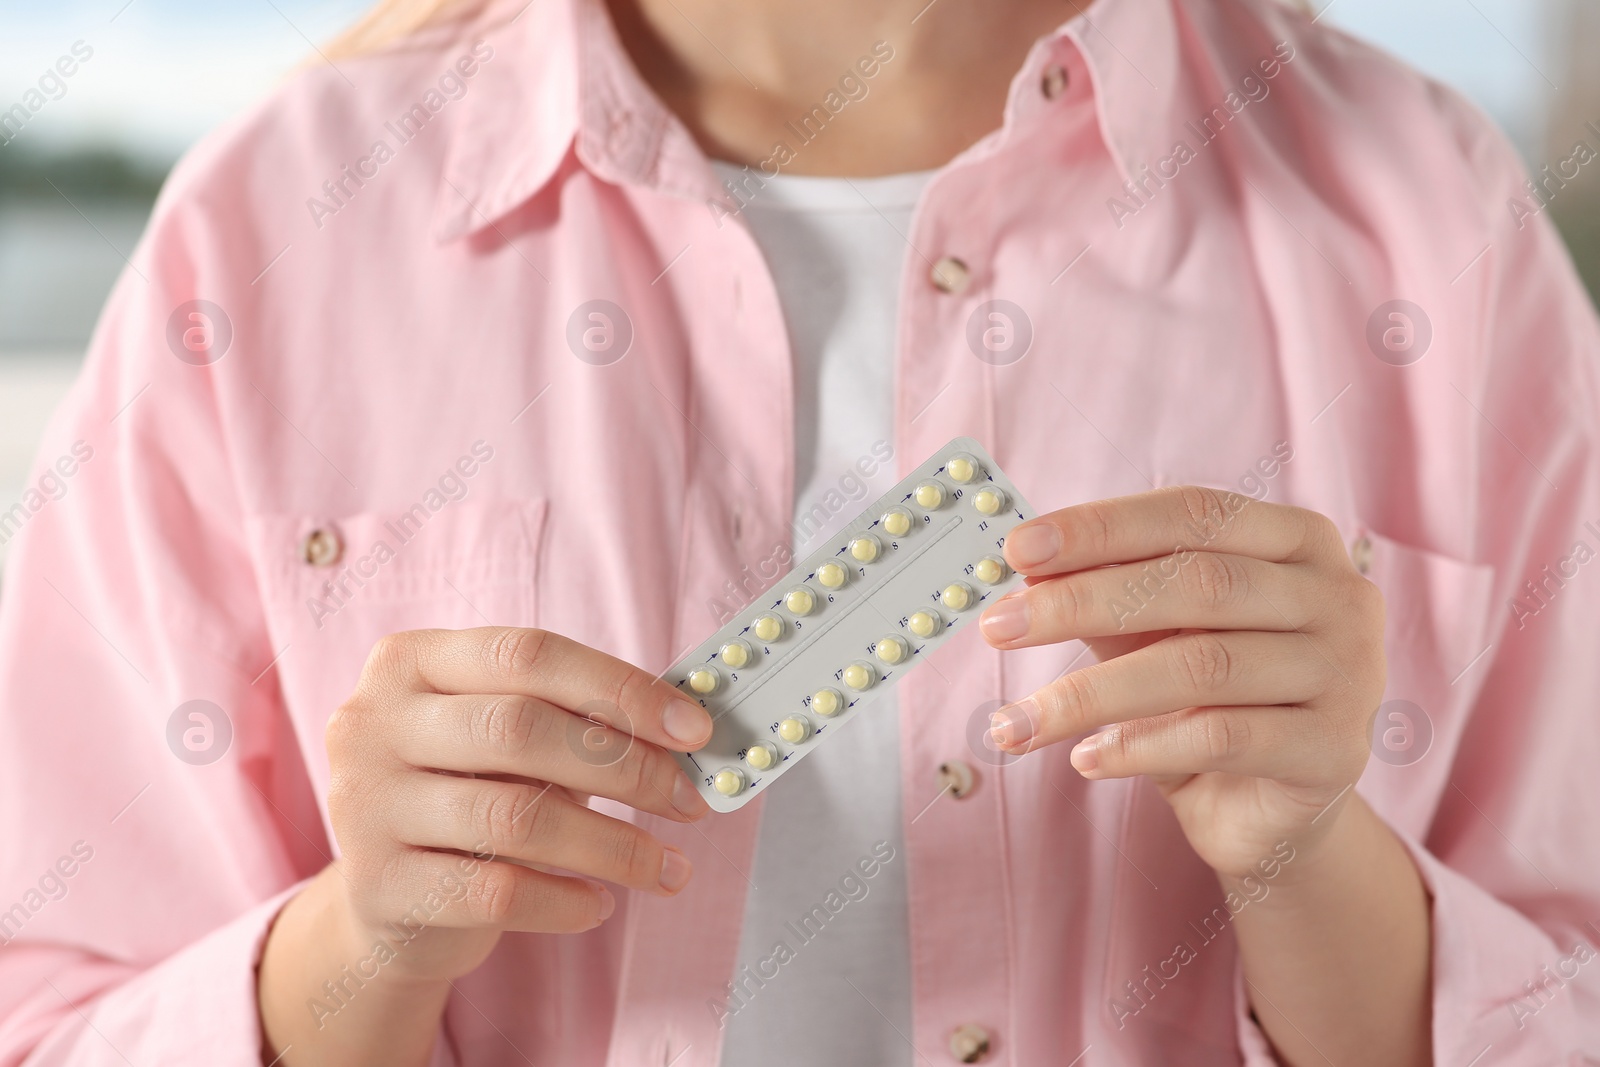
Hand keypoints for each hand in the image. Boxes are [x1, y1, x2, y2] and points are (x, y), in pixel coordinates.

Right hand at [273, 628, 711, 993]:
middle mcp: (372, 723)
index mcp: (410, 661)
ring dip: (612, 846)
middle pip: (520, 729)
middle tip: (689, 802)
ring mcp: (365, 805)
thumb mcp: (505, 743)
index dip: (621, 688)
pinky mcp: (376, 887)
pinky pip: (495, 893)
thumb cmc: (468, 795)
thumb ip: (574, 724)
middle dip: (626, 768)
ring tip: (666, 868)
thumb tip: (683, 733)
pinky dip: (564, 902)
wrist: (385, 900)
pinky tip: (599, 905)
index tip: (694, 729)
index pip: (529, 654)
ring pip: (514, 817)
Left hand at [978, 486, 1385, 878]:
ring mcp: (1349, 674)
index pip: (1193, 513)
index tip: (1018, 549)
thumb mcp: (1158, 637)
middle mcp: (1339, 596)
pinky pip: (1220, 738)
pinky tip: (1084, 758)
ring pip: (1202, 666)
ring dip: (1091, 693)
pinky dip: (1139, 746)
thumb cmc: (1211, 701)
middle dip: (1082, 603)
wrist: (1273, 811)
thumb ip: (1112, 597)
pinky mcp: (1335, 751)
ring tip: (1016, 722)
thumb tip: (1029, 571)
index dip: (1102, 527)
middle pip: (1198, 584)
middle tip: (999, 628)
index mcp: (1298, 540)